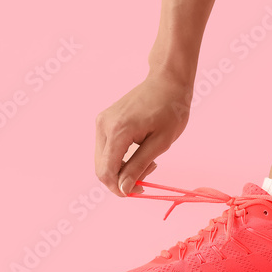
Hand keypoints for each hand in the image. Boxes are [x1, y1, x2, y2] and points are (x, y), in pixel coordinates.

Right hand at [94, 71, 192, 196]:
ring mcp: (102, 122)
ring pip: (103, 160)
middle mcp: (104, 126)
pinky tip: (140, 152)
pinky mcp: (105, 121)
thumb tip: (124, 189)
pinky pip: (107, 149)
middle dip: (121, 180)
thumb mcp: (160, 143)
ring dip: (122, 169)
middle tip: (148, 175)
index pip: (107, 172)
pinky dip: (120, 158)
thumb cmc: (171, 109)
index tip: (139, 191)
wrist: (167, 81)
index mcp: (118, 131)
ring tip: (148, 161)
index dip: (120, 188)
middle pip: (101, 168)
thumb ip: (139, 166)